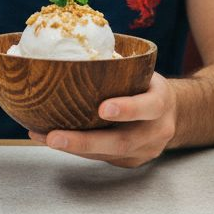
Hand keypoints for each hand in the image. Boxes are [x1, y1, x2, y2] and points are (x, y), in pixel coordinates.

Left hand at [27, 73, 175, 166]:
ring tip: (42, 137)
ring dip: (71, 148)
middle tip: (54, 137)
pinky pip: (101, 158)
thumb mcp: (143, 73)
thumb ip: (120, 69)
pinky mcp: (131, 161)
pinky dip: (75, 149)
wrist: (171, 114)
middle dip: (84, 141)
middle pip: (121, 142)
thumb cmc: (147, 86)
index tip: (103, 109)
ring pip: (106, 154)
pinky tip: (52, 139)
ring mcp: (145, 150)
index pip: (149, 106)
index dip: (128, 109)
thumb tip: (73, 51)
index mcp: (161, 101)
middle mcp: (157, 130)